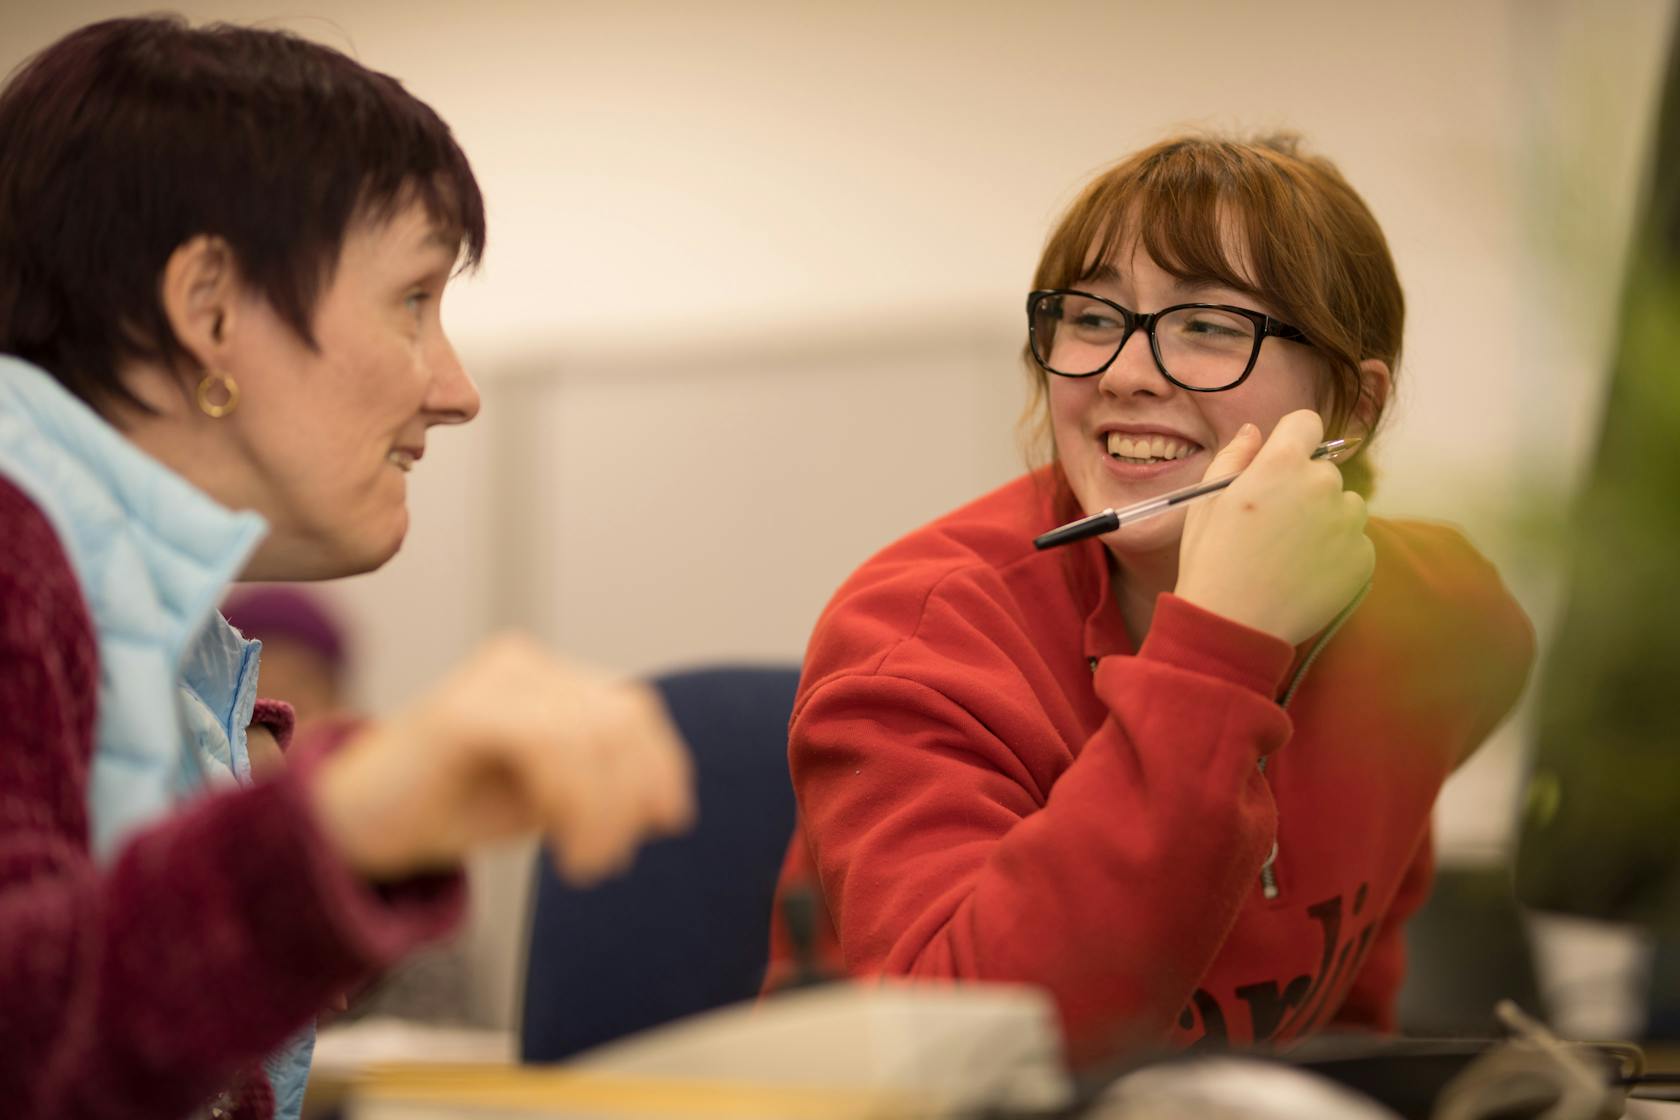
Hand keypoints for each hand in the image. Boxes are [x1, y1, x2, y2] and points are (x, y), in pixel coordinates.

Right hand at [308, 635, 694, 884]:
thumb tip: (670, 803)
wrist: (347, 827)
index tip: (670, 820)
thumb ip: (599, 785)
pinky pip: (548, 747)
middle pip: (619, 718)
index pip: (629, 706)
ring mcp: (492, 680)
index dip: (661, 762)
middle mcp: (522, 664)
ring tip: (586, 865)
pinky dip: (573, 803)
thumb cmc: (444, 809)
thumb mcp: (541, 797)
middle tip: (611, 859)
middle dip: (632, 794)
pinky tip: (567, 851)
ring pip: (590, 736)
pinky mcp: (463, 709)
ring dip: (604, 811)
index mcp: (545, 678)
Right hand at [1174, 410, 1372, 645]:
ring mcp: (1349, 522)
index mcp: (1282, 463)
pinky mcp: (1363, 556)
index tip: (1281, 464)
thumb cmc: (1213, 559)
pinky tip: (1305, 574)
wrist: (1235, 623)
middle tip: (1274, 525)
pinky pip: (1354, 541)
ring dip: (1325, 520)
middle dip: (1304, 489)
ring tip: (1290, 553)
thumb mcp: (1208, 500)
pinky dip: (1336, 553)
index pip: (1306, 423)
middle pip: (1324, 471)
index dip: (1292, 440)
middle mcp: (1323, 484)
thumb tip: (1255, 431)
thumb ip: (1235, 457)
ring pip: (1345, 506)